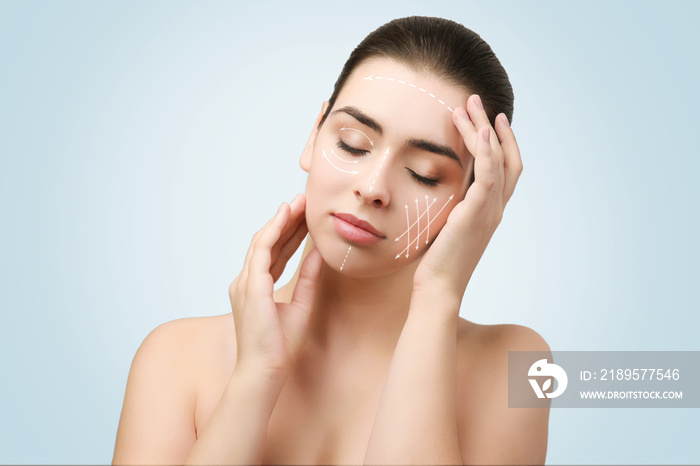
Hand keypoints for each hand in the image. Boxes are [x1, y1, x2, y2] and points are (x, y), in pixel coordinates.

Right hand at [228, 194, 321, 380]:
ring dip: (281, 220)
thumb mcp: (301, 304)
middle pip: (268, 243)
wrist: (266, 370)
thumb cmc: (280, 346)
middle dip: (286, 221)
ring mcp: (245, 283)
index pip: (274, 253)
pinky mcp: (250, 286)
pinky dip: (273, 231)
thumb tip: (319, 254)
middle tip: (303, 201)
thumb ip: (308, 278)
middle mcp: (247, 282)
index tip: (304, 216)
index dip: (289, 233)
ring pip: (263, 241)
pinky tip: (285, 217)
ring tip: (298, 203)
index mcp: (256, 288)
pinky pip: (261, 251)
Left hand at [413, 94, 522, 298]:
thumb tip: (434, 192)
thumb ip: (449, 208)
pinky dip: (487, 150)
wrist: (439, 287)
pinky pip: (489, 175)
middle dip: (493, 126)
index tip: (488, 119)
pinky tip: (479, 129)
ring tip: (468, 105)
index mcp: (489, 211)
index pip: (505, 169)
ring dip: (484, 129)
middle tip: (476, 100)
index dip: (501, 142)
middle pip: (507, 158)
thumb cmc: (436, 262)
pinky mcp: (477, 213)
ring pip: (497, 159)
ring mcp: (489, 211)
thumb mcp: (444, 227)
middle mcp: (495, 208)